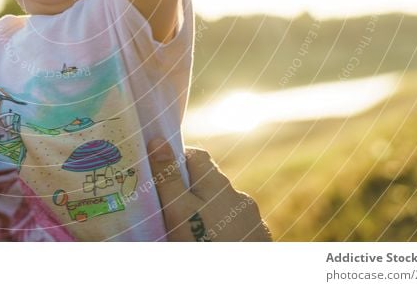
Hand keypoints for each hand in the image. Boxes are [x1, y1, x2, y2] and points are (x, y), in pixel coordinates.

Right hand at [149, 138, 271, 241]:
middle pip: (210, 182)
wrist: (240, 280)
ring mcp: (252, 218)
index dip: (177, 162)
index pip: (196, 155)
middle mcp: (238, 196)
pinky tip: (213, 241)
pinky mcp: (259, 238)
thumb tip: (157, 140)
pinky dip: (224, 229)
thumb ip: (168, 177)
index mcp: (216, 183)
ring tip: (191, 231)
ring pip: (223, 206)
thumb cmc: (202, 243)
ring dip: (209, 212)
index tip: (161, 178)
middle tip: (170, 209)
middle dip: (191, 191)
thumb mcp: (177, 211)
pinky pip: (237, 225)